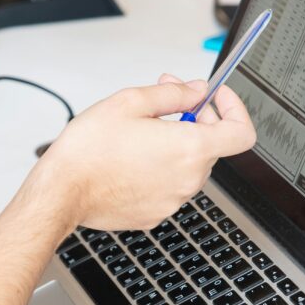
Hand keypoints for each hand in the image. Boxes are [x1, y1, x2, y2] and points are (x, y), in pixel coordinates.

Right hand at [32, 74, 255, 230]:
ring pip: (189, 166)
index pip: (242, 133)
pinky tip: (131, 159)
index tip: (216, 99)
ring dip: (175, 145)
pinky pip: (169, 186)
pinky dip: (159, 169)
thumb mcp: (130, 102)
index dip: (235, 110)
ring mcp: (172, 200)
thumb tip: (197, 90)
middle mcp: (187, 179)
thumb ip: (174, 93)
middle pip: (212, 146)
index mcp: (189, 149)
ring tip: (140, 134)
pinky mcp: (155, 214)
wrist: (62, 191)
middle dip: (197, 120)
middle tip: (168, 104)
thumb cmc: (88, 151)